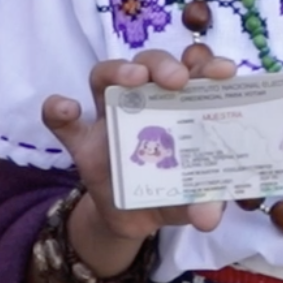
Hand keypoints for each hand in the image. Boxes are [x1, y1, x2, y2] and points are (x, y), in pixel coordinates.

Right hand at [39, 45, 238, 275]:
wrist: (133, 219)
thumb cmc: (172, 192)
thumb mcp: (192, 198)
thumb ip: (204, 201)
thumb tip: (208, 217)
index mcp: (180, 105)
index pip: (192, 70)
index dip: (207, 63)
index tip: (224, 71)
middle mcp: (144, 101)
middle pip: (148, 63)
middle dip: (164, 63)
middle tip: (178, 80)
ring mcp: (108, 117)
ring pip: (104, 75)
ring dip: (118, 70)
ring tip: (133, 79)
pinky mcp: (81, 141)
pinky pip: (58, 118)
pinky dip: (57, 109)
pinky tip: (67, 110)